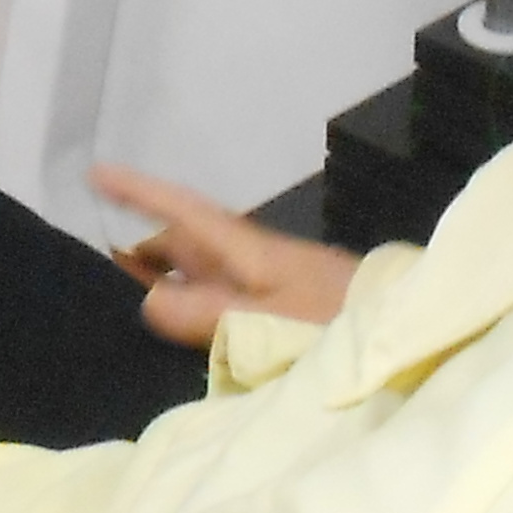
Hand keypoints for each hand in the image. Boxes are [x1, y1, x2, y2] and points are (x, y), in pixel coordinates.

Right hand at [95, 166, 359, 349]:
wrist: (418, 340)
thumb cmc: (343, 325)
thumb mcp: (270, 321)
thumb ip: (209, 312)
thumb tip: (148, 298)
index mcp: (252, 251)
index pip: (184, 212)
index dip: (140, 193)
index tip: (94, 172)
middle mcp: (261, 262)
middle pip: (192, 246)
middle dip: (146, 249)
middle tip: (97, 270)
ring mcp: (280, 288)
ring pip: (211, 274)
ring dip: (172, 281)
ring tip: (129, 304)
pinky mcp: (295, 316)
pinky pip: (230, 302)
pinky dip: (201, 307)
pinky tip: (191, 335)